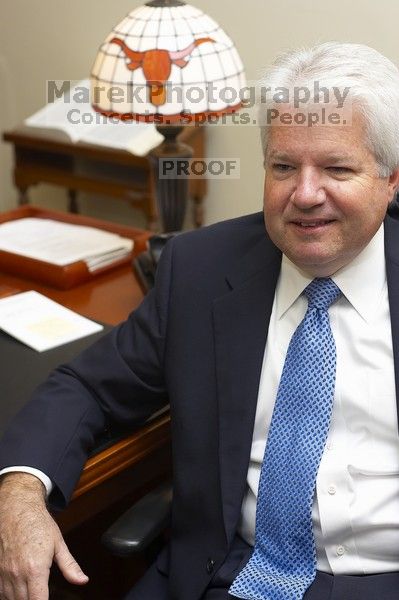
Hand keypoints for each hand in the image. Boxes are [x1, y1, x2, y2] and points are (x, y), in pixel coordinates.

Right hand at [0, 473, 87, 598]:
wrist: (17, 507)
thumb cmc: (37, 522)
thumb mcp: (58, 543)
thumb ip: (70, 566)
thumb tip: (82, 580)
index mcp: (35, 569)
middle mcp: (17, 574)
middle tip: (42, 592)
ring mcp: (4, 573)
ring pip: (10, 599)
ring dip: (21, 598)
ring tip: (31, 590)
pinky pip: (0, 591)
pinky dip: (8, 594)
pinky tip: (17, 589)